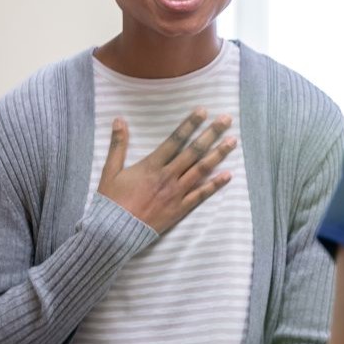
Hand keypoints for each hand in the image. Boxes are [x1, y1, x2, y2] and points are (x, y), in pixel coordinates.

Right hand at [97, 108, 235, 233]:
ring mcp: (176, 193)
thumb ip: (118, 144)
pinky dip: (215, 185)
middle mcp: (168, 177)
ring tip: (233, 142)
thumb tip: (119, 119)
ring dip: (218, 154)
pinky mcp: (180, 209)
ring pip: (201, 170)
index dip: (190, 124)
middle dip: (211, 133)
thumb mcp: (110, 170)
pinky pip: (201, 195)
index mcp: (152, 165)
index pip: (175, 139)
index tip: (203, 111)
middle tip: (226, 120)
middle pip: (194, 151)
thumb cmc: (111, 202)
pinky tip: (228, 175)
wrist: (113, 233)